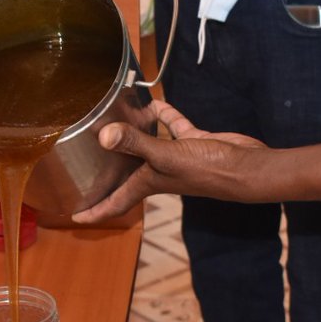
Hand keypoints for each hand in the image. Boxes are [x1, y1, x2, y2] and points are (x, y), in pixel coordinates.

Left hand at [72, 100, 267, 223]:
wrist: (245, 168)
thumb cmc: (207, 170)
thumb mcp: (166, 155)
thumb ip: (136, 143)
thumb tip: (104, 136)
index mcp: (148, 182)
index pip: (116, 202)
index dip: (96, 211)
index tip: (75, 217)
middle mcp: (159, 173)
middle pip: (127, 176)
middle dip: (107, 175)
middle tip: (84, 168)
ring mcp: (177, 158)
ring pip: (148, 147)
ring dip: (134, 137)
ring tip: (114, 124)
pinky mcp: (194, 143)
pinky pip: (174, 127)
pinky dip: (166, 116)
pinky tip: (156, 104)